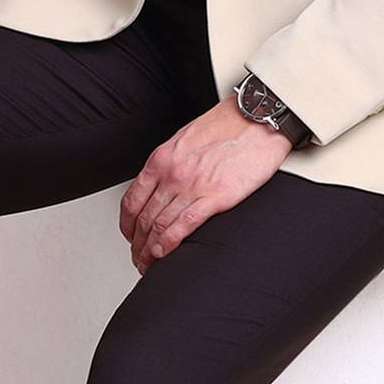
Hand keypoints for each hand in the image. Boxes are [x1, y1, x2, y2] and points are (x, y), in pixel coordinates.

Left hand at [120, 94, 291, 274]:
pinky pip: (183, 227)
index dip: (127, 226)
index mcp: (162, 158)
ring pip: (159, 226)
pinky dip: (169, 245)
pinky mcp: (216, 197)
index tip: (130, 237)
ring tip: (149, 264)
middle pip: (143, 219)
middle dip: (137, 245)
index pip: (132, 200)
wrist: (256, 118)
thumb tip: (161, 184)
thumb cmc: (227, 125)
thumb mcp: (186, 139)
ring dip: (149, 251)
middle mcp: (172, 173)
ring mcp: (192, 185)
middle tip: (139, 258)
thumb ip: (170, 162)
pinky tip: (164, 255)